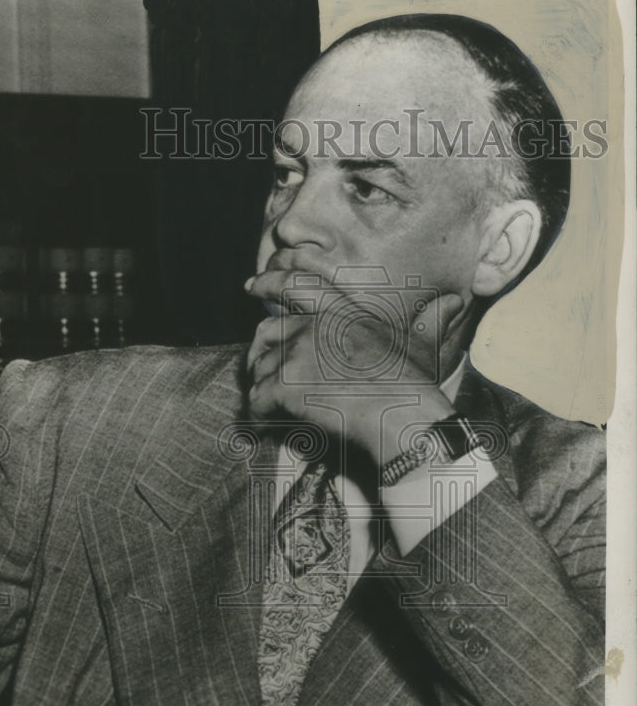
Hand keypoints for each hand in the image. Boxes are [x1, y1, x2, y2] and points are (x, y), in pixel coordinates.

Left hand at [245, 265, 462, 466]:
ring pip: (261, 368)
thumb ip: (430, 320)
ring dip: (262, 389)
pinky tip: (266, 423)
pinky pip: (257, 398)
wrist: (401, 415)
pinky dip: (257, 414)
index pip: (297, 285)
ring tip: (270, 408)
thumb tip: (454, 302)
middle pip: (267, 330)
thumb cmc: (413, 386)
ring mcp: (297, 352)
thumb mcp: (422, 343)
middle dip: (257, 352)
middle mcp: (315, 325)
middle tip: (255, 370)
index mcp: (343, 311)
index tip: (251, 285)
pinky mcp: (285, 382)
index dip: (270, 282)